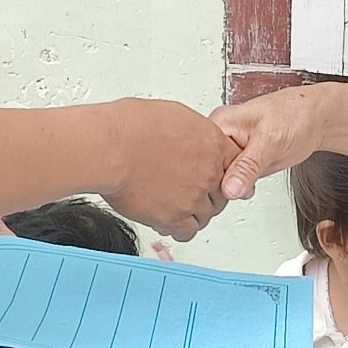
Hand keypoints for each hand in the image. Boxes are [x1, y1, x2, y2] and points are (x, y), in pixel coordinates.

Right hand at [104, 99, 237, 240]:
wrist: (112, 147)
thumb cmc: (131, 127)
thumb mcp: (174, 115)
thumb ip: (193, 133)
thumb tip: (191, 138)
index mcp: (212, 144)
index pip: (235, 165)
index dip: (224, 174)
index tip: (218, 180)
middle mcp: (208, 172)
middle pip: (221, 195)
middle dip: (208, 196)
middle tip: (191, 193)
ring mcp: (193, 197)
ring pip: (205, 216)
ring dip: (191, 213)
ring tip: (174, 206)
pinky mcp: (174, 217)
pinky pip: (186, 232)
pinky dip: (178, 228)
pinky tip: (166, 220)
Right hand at [211, 82, 347, 201]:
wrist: (315, 119)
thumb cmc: (294, 115)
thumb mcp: (270, 140)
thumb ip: (248, 166)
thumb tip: (229, 187)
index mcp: (219, 123)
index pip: (201, 156)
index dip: (207, 175)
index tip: (219, 189)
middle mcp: (221, 137)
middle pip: (207, 170)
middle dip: (219, 184)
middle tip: (238, 186)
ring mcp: (232, 151)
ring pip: (219, 179)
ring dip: (230, 188)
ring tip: (248, 181)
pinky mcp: (243, 163)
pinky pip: (233, 182)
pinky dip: (239, 188)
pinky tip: (249, 186)